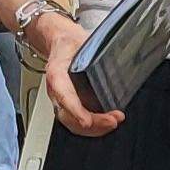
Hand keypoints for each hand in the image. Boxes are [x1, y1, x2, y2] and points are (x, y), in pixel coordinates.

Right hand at [29, 11, 119, 137]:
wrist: (59, 43)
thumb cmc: (70, 44)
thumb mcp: (80, 40)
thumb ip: (93, 50)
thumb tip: (113, 58)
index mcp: (57, 73)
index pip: (64, 95)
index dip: (75, 110)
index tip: (87, 121)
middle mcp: (56, 90)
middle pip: (68, 116)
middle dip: (91, 124)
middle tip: (112, 121)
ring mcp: (60, 99)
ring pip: (71, 122)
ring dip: (93, 128)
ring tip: (113, 123)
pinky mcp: (67, 104)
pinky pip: (75, 121)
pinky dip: (91, 127)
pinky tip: (106, 123)